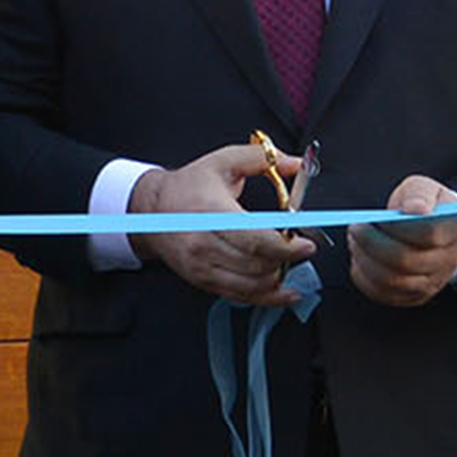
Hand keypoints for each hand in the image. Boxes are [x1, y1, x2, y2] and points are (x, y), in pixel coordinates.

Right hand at [131, 139, 315, 309]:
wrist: (150, 211)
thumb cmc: (187, 187)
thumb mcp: (223, 161)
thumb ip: (261, 159)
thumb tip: (296, 163)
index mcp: (211, 213)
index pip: (254, 239)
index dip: (285, 247)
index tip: (306, 244)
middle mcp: (204, 244)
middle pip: (256, 264)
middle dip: (287, 260)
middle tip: (303, 248)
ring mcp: (203, 267)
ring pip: (251, 284)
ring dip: (278, 277)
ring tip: (291, 262)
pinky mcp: (204, 281)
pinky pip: (240, 296)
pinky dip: (267, 297)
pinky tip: (285, 291)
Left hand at [346, 174, 456, 308]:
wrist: (437, 230)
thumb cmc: (426, 207)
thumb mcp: (425, 188)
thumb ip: (419, 194)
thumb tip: (415, 208)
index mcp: (452, 230)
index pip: (427, 233)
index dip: (396, 227)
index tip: (374, 218)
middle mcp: (446, 261)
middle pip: (407, 261)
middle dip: (373, 245)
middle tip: (355, 229)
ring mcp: (431, 283)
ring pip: (393, 281)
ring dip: (366, 261)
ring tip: (355, 242)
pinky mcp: (414, 296)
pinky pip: (384, 294)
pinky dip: (365, 278)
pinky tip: (359, 260)